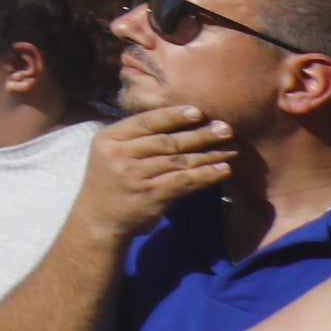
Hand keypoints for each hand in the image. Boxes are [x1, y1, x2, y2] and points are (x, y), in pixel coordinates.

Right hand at [77, 103, 236, 243]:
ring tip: (232, 149)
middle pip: (166, 141)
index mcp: (109, 139)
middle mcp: (120, 155)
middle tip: (226, 128)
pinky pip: (184, 181)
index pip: (145, 122)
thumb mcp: (111, 153)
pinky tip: (223, 170)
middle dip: (200, 134)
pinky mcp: (151, 195)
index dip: (173, 115)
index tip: (199, 111)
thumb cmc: (110, 181)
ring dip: (209, 155)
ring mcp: (135, 176)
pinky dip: (206, 175)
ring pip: (179, 161)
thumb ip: (136, 139)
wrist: (98, 219)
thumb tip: (179, 122)